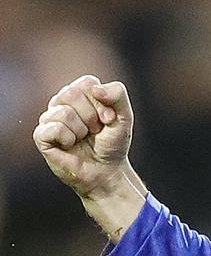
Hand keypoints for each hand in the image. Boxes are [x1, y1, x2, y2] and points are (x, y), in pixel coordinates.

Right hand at [33, 74, 133, 198]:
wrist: (106, 172)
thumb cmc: (112, 143)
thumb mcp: (124, 116)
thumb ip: (118, 94)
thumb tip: (96, 89)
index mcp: (80, 93)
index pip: (87, 83)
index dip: (102, 103)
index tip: (108, 120)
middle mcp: (62, 102)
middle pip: (71, 93)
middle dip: (90, 116)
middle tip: (95, 131)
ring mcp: (49, 118)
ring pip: (64, 112)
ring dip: (81, 130)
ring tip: (83, 139)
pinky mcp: (41, 136)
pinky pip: (53, 128)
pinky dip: (68, 139)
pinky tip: (70, 145)